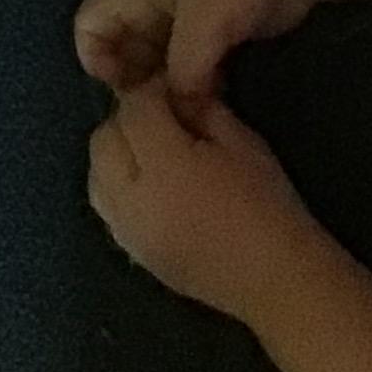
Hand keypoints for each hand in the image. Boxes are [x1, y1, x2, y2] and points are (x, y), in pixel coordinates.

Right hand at [76, 0, 320, 112]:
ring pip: (159, 53)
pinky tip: (210, 100)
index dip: (95, 56)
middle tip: (157, 111)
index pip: (90, 20)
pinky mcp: (218, 23)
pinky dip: (194, 79)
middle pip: (122, 41)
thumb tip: (179, 113)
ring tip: (184, 111)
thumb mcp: (199, 30)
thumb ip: (181, 77)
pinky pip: (191, 57)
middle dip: (133, 77)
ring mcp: (189, 10)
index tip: (123, 89)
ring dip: (166, 83)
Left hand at [87, 84, 328, 318]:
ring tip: (153, 157)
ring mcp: (127, 233)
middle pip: (103, 140)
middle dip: (128, 121)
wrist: (276, 281)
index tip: (173, 90)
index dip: (152, 91)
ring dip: (116, 156)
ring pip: (96, 177)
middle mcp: (134, 200)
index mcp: (166, 168)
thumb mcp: (243, 142)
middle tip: (164, 122)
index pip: (135, 110)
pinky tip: (151, 190)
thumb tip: (176, 92)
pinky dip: (117, 191)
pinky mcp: (132, 255)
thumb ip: (202, 110)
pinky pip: (107, 211)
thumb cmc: (268, 206)